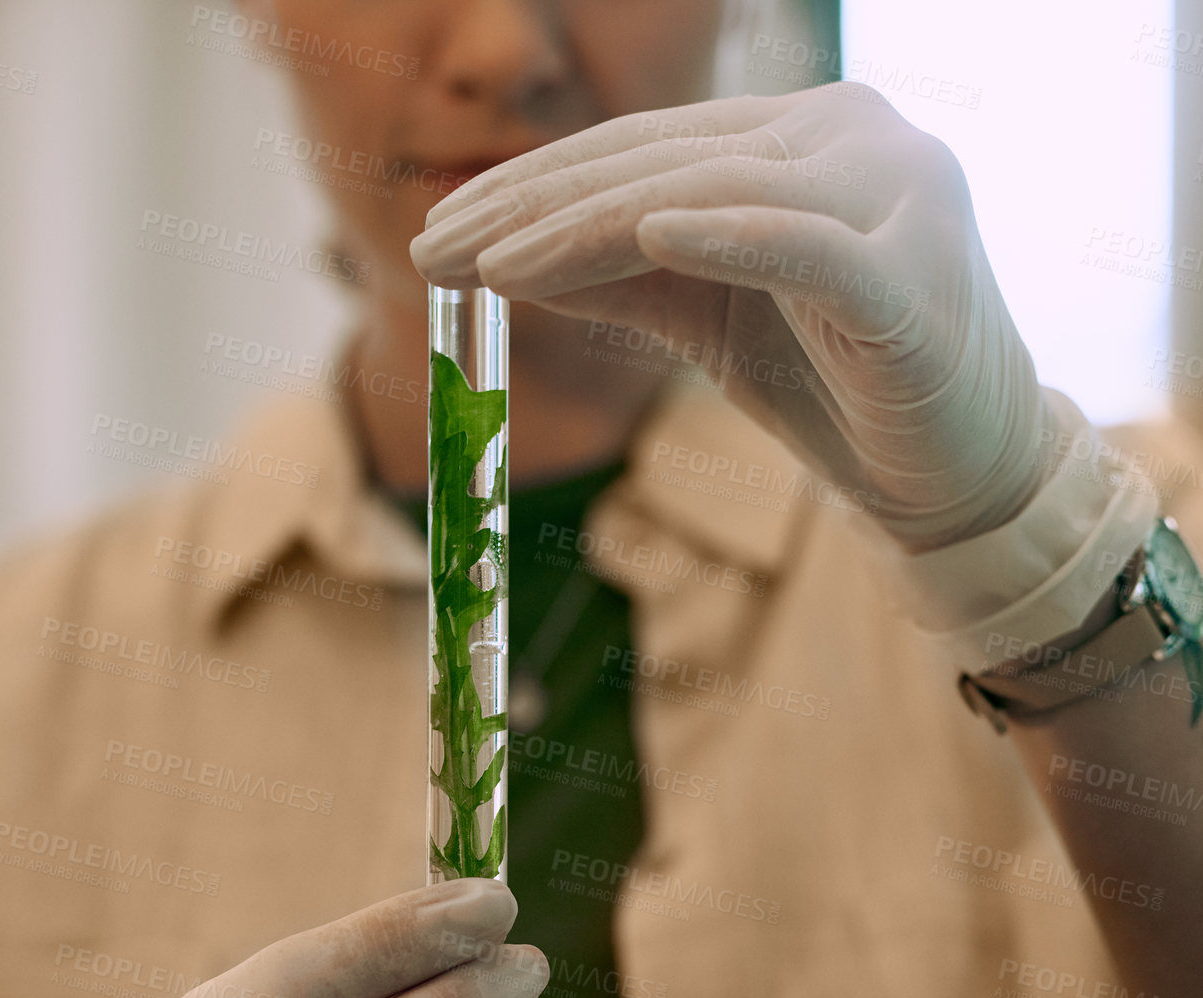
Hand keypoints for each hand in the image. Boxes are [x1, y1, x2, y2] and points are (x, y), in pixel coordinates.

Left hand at [411, 85, 1057, 551]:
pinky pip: (808, 243)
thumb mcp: (712, 320)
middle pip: (659, 161)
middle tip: (428, 250)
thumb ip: (633, 275)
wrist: (957, 471)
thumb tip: (515, 257)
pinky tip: (646, 236)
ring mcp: (892, 193)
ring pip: (712, 192)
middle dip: (531, 208)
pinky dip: (730, 236)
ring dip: (588, 228)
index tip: (438, 236)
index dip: (529, 189)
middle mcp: (849, 137)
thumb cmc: (838, 387)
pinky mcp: (916, 272)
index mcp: (797, 139)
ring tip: (494, 266)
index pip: (639, 151)